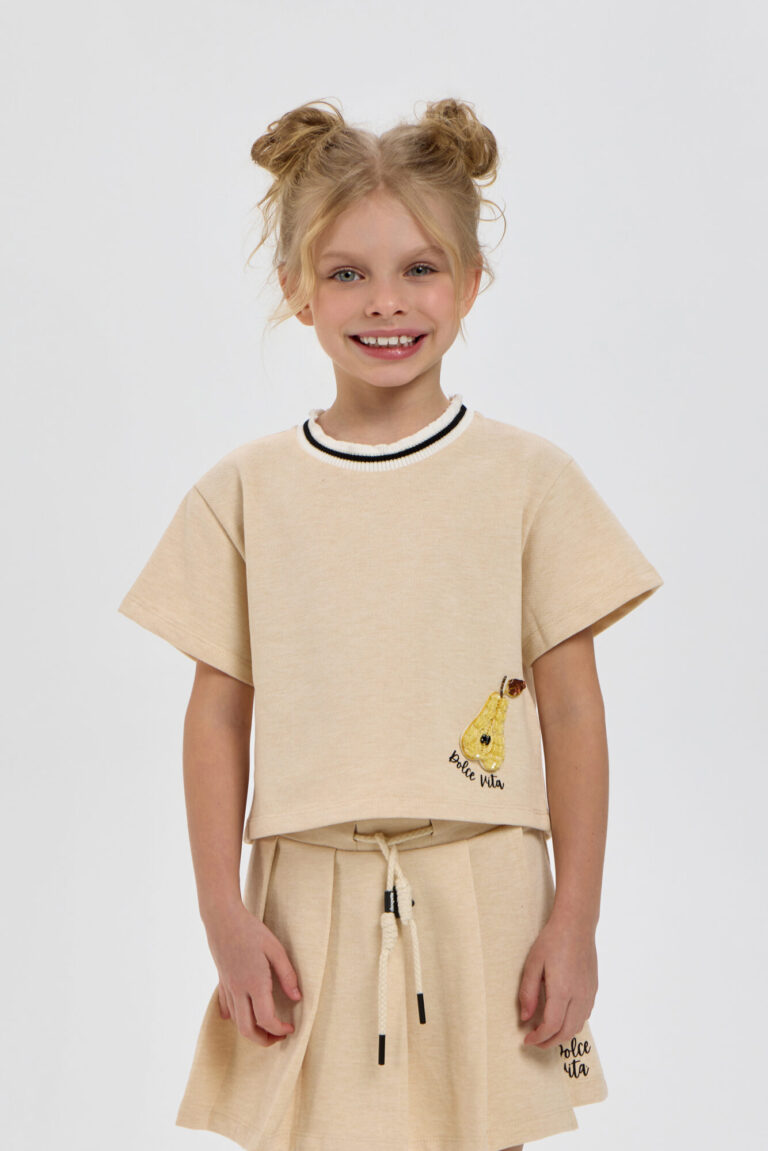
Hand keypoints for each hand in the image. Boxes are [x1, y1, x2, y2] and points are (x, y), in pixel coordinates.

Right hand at [203, 903, 302, 1045]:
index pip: (266, 1020)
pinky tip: (246, 1012)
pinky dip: (237, 1017)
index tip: (291, 1028)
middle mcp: (238, 990)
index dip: (280, 1030)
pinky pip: (227, 1008)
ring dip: (252, 1030)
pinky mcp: (221, 981)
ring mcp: (227, 987)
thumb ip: (288, 975)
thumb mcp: (275, 949)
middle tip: (279, 1036)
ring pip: (236, 1021)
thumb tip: (297, 998)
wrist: (222, 918)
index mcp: (254, 983)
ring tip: (267, 1026)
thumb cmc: (251, 931)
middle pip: (247, 1029)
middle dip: (264, 1040)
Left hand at [518, 912, 597, 1048]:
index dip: (538, 1037)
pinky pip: (584, 1016)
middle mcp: (579, 996)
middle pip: (566, 1032)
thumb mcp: (533, 964)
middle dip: (549, 1042)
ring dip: (562, 1035)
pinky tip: (561, 1018)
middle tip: (535, 1041)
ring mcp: (588, 994)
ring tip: (546, 1033)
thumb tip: (525, 1018)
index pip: (551, 1026)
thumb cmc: (552, 941)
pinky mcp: (593, 989)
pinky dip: (572, 1025)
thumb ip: (528, 993)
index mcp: (562, 990)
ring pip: (577, 1027)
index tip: (526, 1039)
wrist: (576, 926)